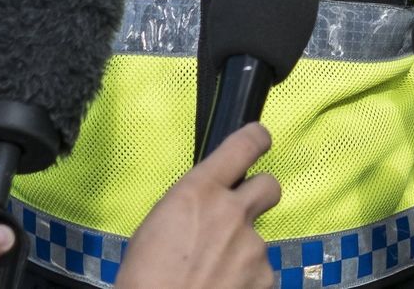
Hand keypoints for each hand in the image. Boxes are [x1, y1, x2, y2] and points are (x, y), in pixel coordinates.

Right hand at [117, 122, 281, 288]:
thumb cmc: (143, 276)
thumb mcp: (157, 225)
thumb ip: (191, 206)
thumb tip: (206, 207)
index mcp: (200, 190)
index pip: (245, 144)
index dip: (257, 138)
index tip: (261, 139)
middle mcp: (234, 211)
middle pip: (270, 185)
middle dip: (259, 195)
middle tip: (241, 213)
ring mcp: (254, 247)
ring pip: (259, 239)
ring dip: (244, 251)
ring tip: (215, 274)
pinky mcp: (265, 279)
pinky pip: (261, 273)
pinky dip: (247, 281)